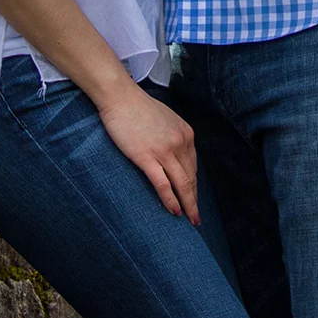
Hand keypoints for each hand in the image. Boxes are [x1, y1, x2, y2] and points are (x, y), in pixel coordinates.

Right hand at [95, 86, 200, 223]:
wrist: (120, 97)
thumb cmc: (138, 107)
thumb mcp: (166, 120)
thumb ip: (173, 136)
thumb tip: (173, 153)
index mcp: (186, 134)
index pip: (193, 167)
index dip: (194, 186)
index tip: (194, 199)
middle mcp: (180, 143)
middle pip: (191, 178)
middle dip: (195, 200)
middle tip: (197, 218)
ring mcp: (165, 150)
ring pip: (181, 184)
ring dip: (187, 205)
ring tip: (190, 220)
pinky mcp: (147, 157)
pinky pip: (163, 184)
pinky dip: (170, 200)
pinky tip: (174, 211)